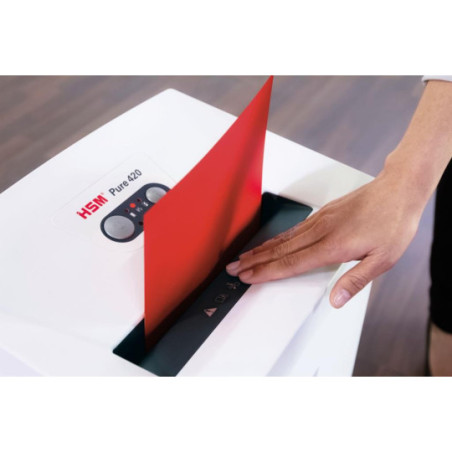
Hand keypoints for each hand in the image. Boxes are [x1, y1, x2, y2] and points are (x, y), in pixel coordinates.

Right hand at [226, 168, 424, 307]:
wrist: (398, 190)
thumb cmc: (394, 224)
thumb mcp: (383, 259)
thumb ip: (356, 280)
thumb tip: (334, 301)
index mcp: (333, 246)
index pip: (291, 264)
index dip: (266, 272)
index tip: (248, 277)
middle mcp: (320, 232)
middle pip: (279, 251)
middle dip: (254, 261)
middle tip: (233, 269)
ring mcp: (319, 221)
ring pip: (282, 239)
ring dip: (260, 249)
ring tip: (243, 257)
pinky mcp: (322, 213)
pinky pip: (292, 229)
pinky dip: (276, 238)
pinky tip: (270, 242)